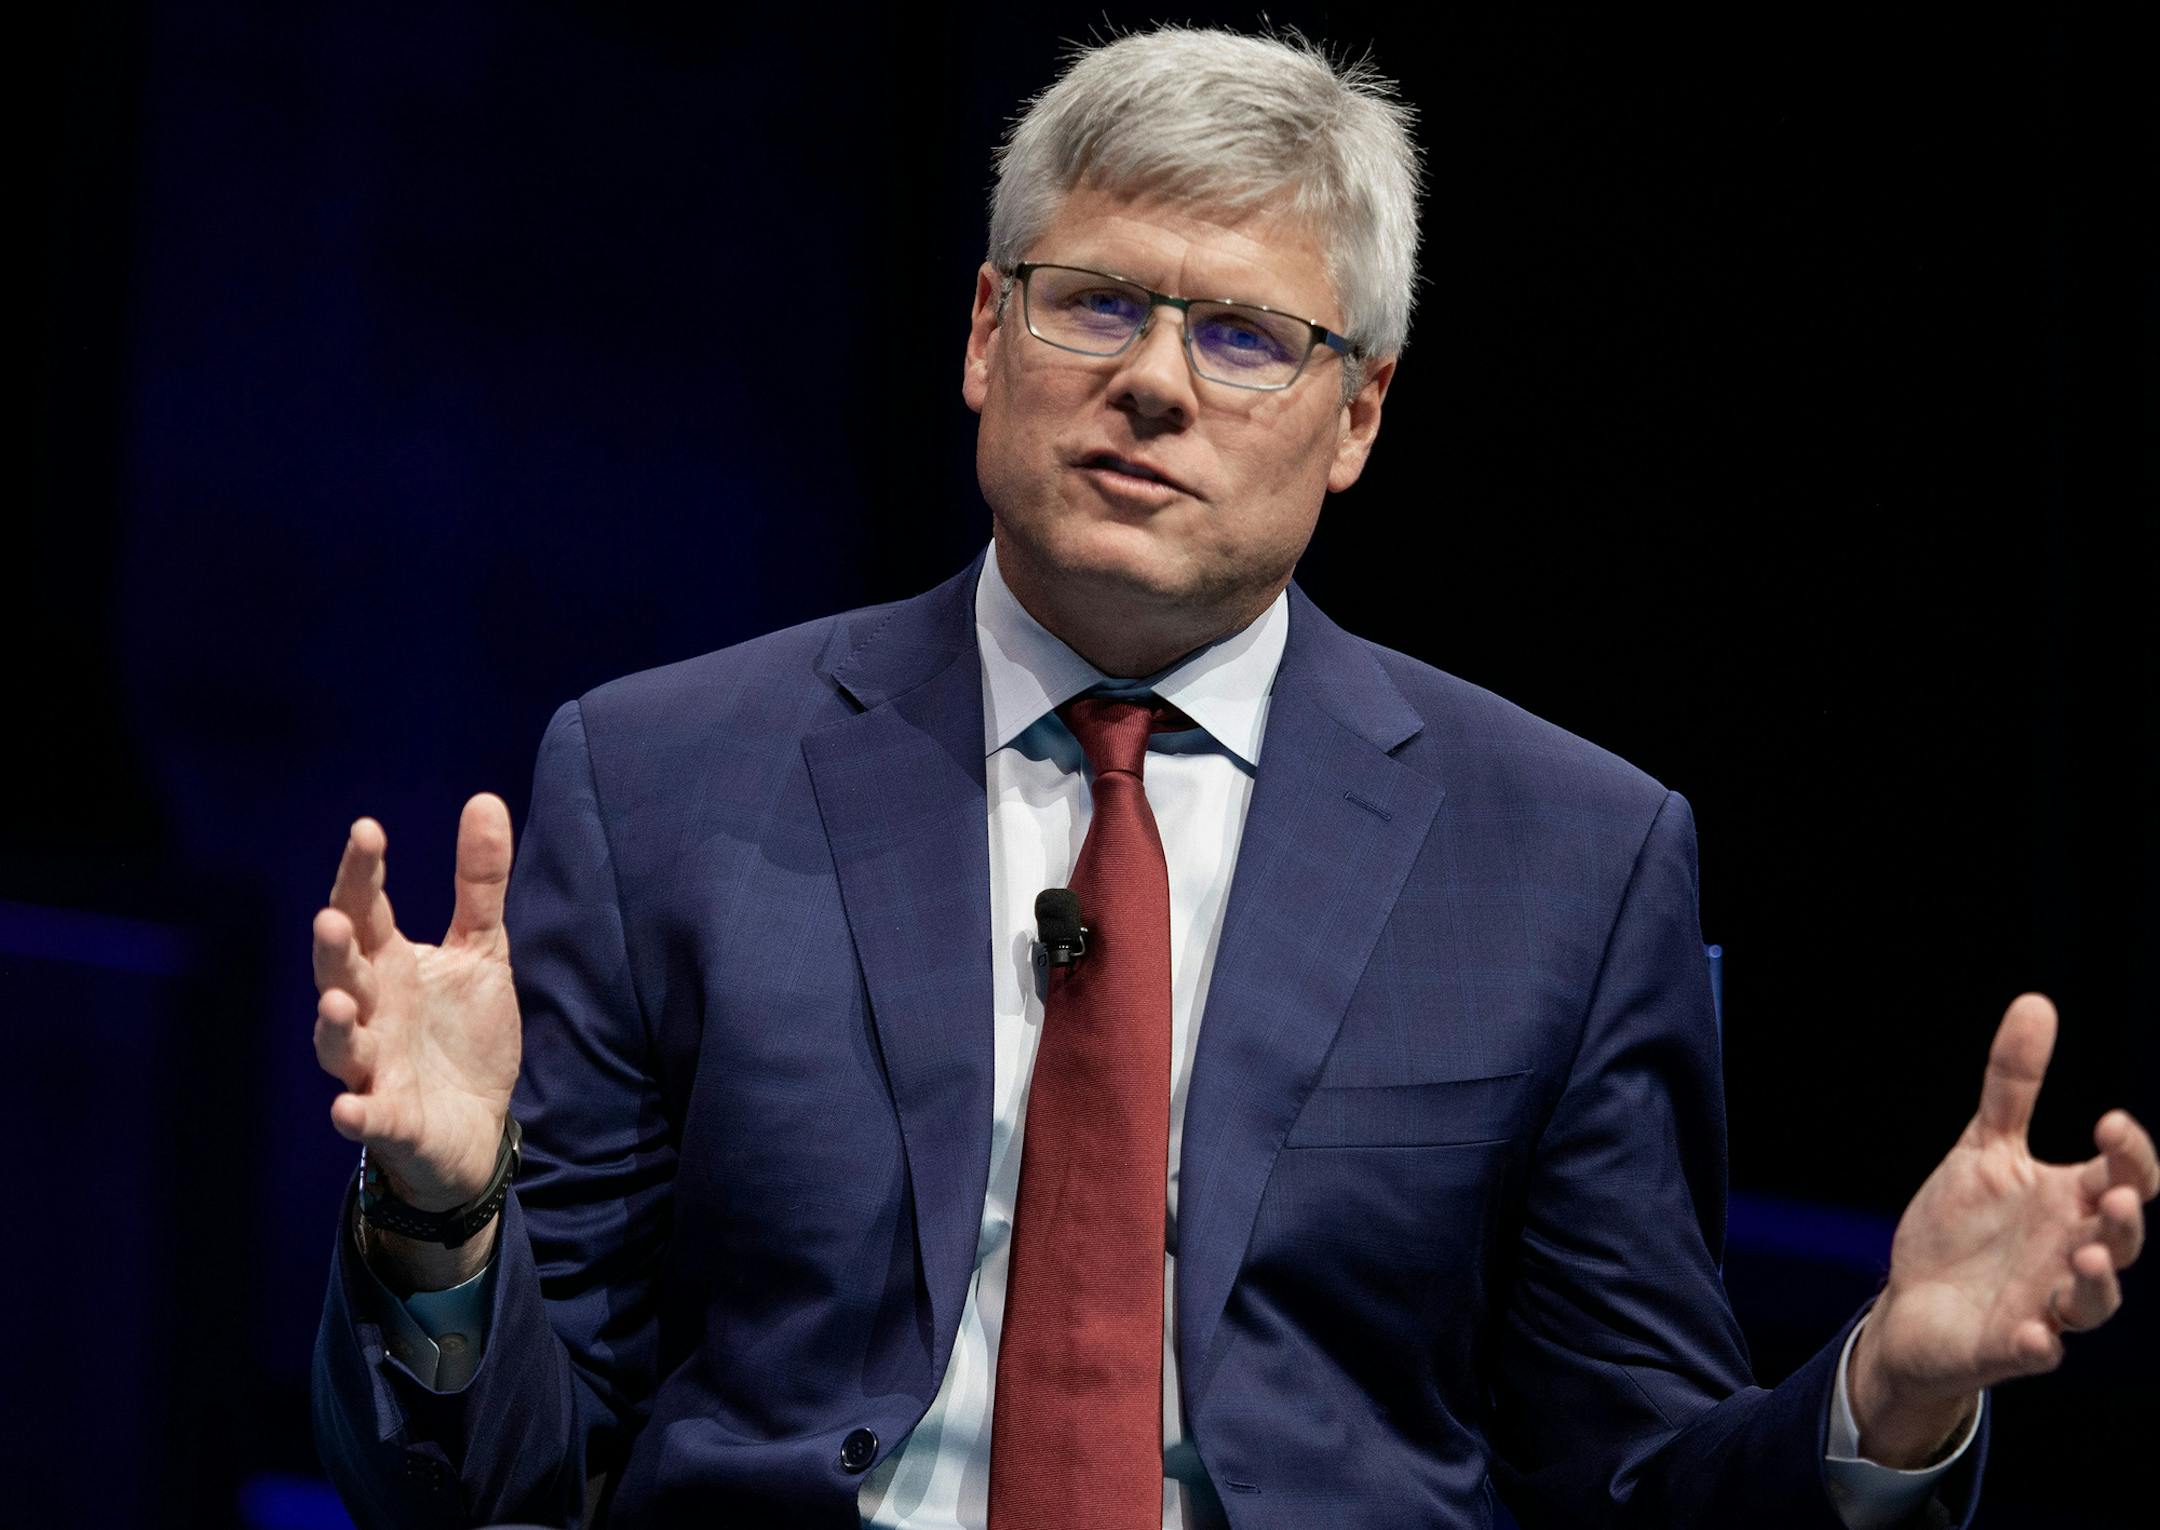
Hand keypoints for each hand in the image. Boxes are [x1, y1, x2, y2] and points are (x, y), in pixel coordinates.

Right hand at [312, 795, 522, 1217]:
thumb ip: (479, 884)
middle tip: (334, 915)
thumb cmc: (462, 1033)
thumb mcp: (480, 951)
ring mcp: (373, 1066)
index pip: (365, 910)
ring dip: (332, 1024)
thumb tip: (485, 798)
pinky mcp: (391, 1119)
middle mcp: (369, 1011)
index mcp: (388, 965)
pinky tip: (348, 1108)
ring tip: (335, 1001)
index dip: (362, 873)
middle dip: (334, 947)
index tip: (368, 830)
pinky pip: (366, 1116)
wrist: (476, 1125)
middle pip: (339, 972)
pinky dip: (356, 1112)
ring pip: (339, 1044)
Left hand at [1851, 993, 2156, 1463]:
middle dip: (2124, 1222)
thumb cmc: (1963, 1228)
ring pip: (2094, 1304)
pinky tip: (2034, 1334)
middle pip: (2121, 1240)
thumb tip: (2036, 1002)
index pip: (2126, 1177)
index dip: (2131, 1153)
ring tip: (2085, 1261)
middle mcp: (2071, 1254)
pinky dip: (2040, 1344)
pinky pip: (2037, 1351)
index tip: (2107, 1122)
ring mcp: (2047, 1304)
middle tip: (2112, 1197)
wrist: (1913, 1304)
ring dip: (2096, 1286)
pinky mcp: (2011, 1345)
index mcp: (2071, 1204)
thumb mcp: (1983, 1148)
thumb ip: (2012, 1084)